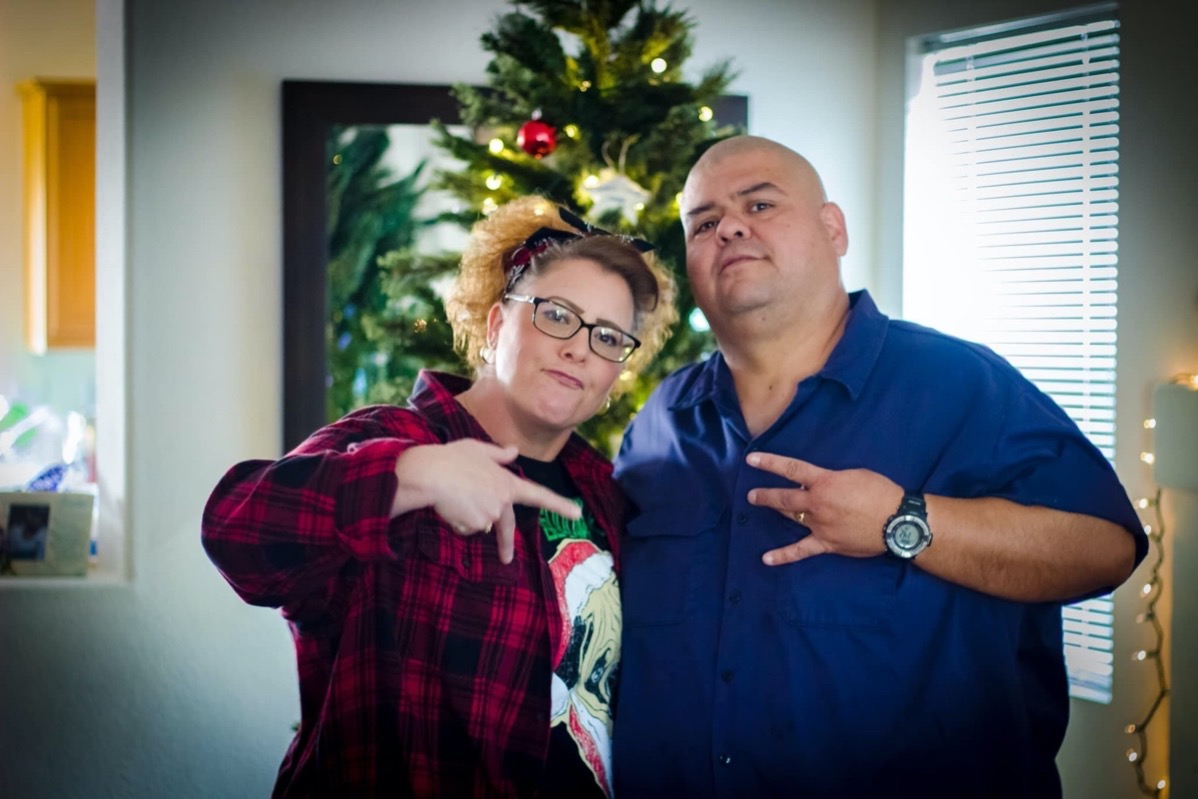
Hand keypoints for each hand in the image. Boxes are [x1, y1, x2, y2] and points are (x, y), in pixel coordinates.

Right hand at [394, 440, 580, 563]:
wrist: (431, 474)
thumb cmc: (451, 458)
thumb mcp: (477, 449)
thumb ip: (497, 453)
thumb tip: (513, 451)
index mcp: (507, 483)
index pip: (538, 494)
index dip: (559, 504)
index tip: (577, 513)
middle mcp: (503, 501)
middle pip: (506, 526)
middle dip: (505, 544)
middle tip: (507, 558)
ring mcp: (489, 514)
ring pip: (478, 523)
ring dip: (467, 517)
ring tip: (453, 498)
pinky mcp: (474, 524)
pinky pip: (464, 527)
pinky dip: (456, 521)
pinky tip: (448, 507)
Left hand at [745, 452, 901, 565]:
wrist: (897, 520)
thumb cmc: (880, 491)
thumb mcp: (854, 474)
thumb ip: (832, 478)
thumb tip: (818, 484)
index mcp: (824, 482)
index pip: (791, 469)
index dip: (769, 463)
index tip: (751, 460)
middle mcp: (817, 503)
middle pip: (784, 498)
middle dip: (766, 495)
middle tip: (752, 495)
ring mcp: (819, 525)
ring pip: (791, 518)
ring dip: (776, 512)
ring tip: (760, 506)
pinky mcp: (826, 544)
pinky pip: (801, 550)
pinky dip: (783, 555)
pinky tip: (766, 559)